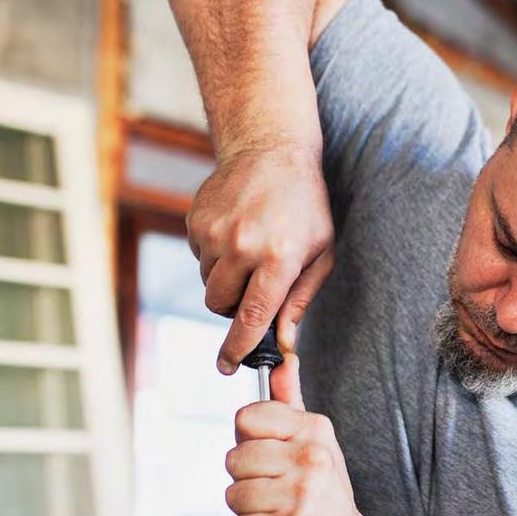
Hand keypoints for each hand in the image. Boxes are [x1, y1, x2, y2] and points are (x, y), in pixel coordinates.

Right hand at [187, 145, 333, 373]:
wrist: (272, 149)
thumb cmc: (305, 206)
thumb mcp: (320, 253)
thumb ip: (299, 301)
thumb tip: (284, 342)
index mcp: (278, 257)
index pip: (252, 316)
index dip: (239, 347)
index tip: (228, 366)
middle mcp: (243, 245)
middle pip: (220, 304)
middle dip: (232, 307)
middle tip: (253, 288)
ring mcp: (215, 231)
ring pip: (208, 283)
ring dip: (225, 279)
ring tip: (249, 250)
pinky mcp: (196, 220)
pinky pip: (199, 257)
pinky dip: (215, 255)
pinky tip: (235, 231)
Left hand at [224, 353, 368, 515]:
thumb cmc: (322, 491)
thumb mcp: (314, 441)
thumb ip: (291, 402)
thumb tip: (284, 358)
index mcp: (314, 430)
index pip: (246, 419)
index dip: (249, 440)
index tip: (270, 455)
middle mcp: (311, 459)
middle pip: (235, 459)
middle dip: (246, 479)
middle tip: (274, 489)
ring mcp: (301, 496)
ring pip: (234, 495)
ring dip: (247, 509)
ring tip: (275, 511)